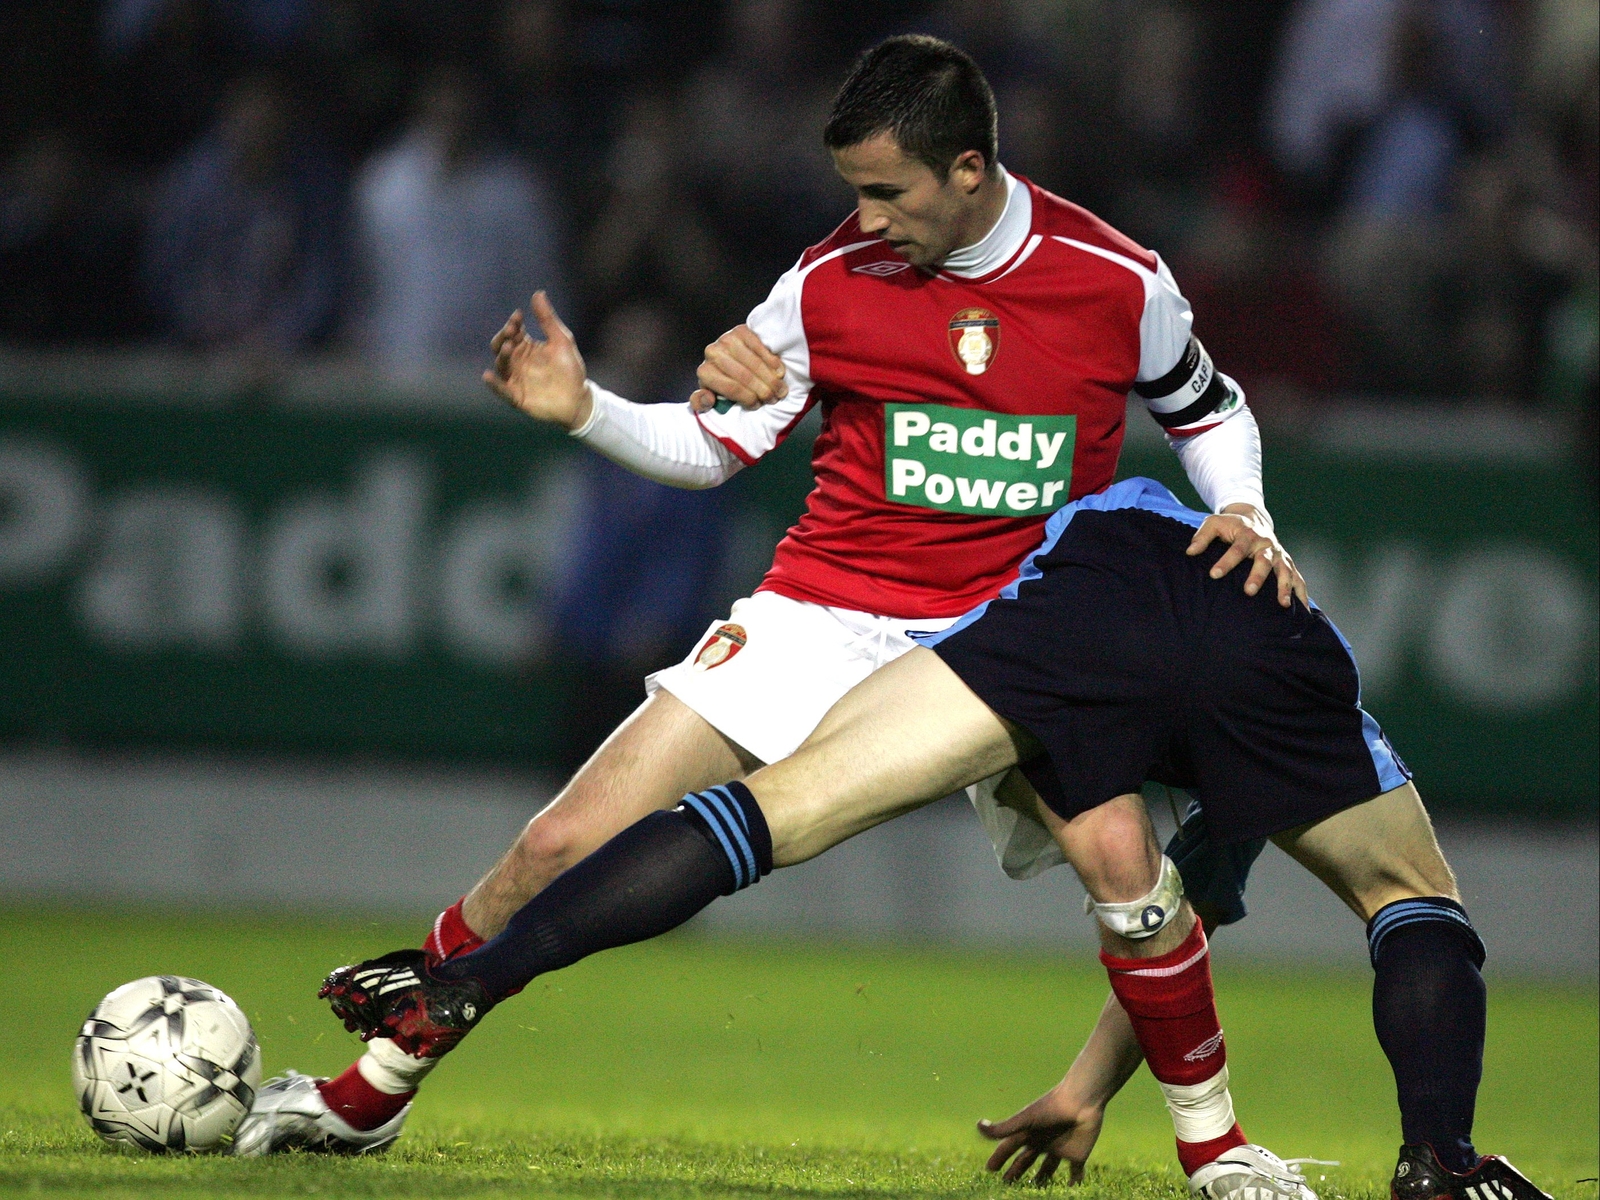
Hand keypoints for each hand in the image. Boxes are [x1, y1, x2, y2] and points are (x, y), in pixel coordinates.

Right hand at [482, 291, 591, 430]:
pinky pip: (501, 390)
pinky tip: (488, 376)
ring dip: (502, 355)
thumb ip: (548, 320)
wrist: (579, 398)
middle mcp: (517, 361)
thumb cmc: (570, 369)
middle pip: (501, 345)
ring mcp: (515, 379)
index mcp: (526, 347)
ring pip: (501, 365)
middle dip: (503, 336)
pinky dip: (494, 384)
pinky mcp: (516, 396)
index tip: (518, 316)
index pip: (513, 331)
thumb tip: (538, 293)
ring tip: (509, 346)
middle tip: (511, 330)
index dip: (513, 323)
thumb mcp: (561, 341)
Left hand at [689, 324, 786, 413]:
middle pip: (745, 376)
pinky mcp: (741, 331)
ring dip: (771, 379)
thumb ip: (703, 403)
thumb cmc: (723, 381)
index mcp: (705, 372)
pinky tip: (779, 372)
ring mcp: (727, 339)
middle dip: (764, 390)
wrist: (728, 357)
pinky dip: (772, 362)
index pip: (732, 388)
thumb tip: (708, 399)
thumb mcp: (711, 395)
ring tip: (780, 389)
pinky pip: (761, 348)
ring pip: (755, 363)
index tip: (759, 405)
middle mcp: (712, 353)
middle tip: (775, 399)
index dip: (748, 398)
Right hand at [978, 1083, 1104, 1185]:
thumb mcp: (1025, 1120)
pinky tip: (1070, 1190)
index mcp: (1028, 1133)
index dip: (999, 1158)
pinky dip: (1073, 1182)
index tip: (989, 1170)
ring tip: (1035, 1192)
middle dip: (1016, 1172)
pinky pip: (1075, 1173)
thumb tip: (978, 1125)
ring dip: (1041, 1180)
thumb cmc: (1051, 1108)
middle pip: (1025, 1160)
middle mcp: (1042, 1141)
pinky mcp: (1077, 1155)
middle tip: (1007, 1186)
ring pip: (1047, 1169)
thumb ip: (1003, 1128)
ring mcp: (1059, 1148)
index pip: (1009, 1148)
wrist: (1081, 1102)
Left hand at [1186, 503, 1307, 607]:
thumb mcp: (1214, 523)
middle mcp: (1266, 544)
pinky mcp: (1287, 563)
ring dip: (1285, 587)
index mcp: (1248, 534)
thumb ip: (1202, 537)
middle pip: (1264, 561)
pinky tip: (1301, 609)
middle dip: (1258, 576)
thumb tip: (1190, 552)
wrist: (1254, 519)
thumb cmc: (1231, 525)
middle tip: (1249, 591)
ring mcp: (1279, 554)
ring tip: (1283, 604)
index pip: (1237, 549)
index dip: (1226, 562)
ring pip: (1285, 570)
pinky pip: (1298, 578)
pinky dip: (1301, 592)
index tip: (1214, 575)